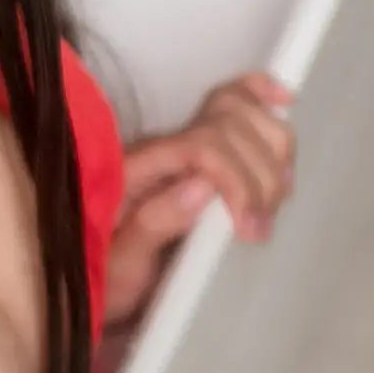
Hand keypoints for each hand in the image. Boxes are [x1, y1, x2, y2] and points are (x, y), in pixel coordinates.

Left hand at [104, 72, 295, 329]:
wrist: (90, 278)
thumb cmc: (103, 276)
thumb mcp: (119, 265)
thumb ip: (154, 224)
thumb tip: (201, 186)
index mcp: (134, 170)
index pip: (201, 147)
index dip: (239, 181)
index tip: (250, 228)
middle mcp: (158, 146)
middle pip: (227, 126)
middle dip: (260, 175)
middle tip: (261, 227)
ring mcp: (177, 141)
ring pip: (237, 110)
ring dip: (271, 150)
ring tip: (275, 200)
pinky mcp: (195, 146)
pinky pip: (227, 102)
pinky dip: (258, 94)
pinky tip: (283, 101)